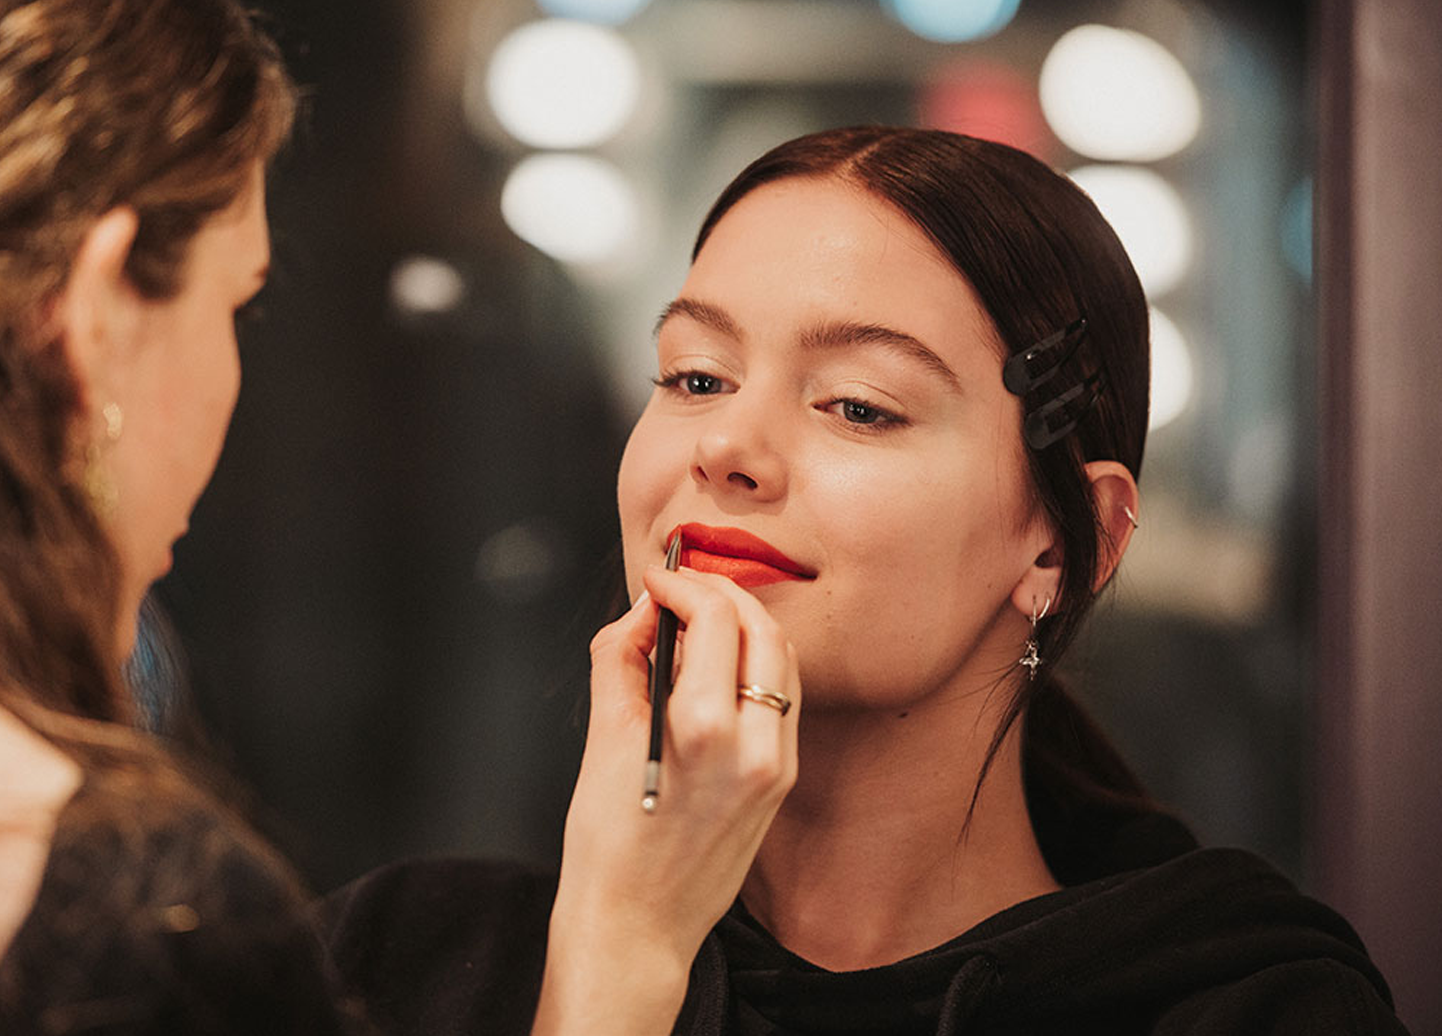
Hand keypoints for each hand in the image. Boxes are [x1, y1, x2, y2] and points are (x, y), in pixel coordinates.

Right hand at [532, 566, 799, 1035]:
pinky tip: (716, 667)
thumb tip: (642, 612)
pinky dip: (754, 666)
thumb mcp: (603, 738)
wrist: (636, 926)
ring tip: (696, 622)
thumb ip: (622, 657)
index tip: (655, 580)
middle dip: (721, 596)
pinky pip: (780, 699)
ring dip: (744, 626)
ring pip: (781, 661)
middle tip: (679, 589)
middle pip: (761, 630)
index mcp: (708, 730)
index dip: (683, 586)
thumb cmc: (608, 844)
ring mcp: (778, 764)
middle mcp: (757, 744)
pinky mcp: (782, 780)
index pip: (717, 620)